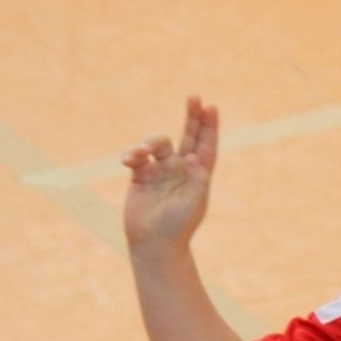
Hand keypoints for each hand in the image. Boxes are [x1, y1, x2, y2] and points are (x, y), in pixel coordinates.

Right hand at [122, 96, 218, 255]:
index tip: (211, 107)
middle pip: (188, 137)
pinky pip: (136, 157)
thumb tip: (193, 156)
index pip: (206, 147)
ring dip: (148, 143)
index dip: (209, 127)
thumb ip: (197, 179)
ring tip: (141, 154)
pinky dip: (132, 154)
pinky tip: (129, 160)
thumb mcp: (194, 203)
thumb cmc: (177, 226)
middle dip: (191, 118)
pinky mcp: (140, 176)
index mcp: (198, 176)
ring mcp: (160, 171)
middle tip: (194, 97)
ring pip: (156, 144)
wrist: (153, 243)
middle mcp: (181, 169)